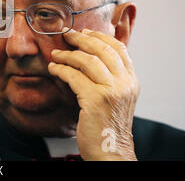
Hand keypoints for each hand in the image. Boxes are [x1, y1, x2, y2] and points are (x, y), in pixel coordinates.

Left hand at [48, 28, 139, 160]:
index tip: (85, 32)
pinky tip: (53, 69)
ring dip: (68, 55)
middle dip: (82, 39)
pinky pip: (74, 77)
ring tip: (55, 55)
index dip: (100, 36)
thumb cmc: (107, 124)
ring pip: (88, 61)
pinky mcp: (96, 100)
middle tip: (66, 35)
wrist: (110, 152)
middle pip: (102, 50)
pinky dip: (61, 70)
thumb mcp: (116, 97)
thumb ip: (108, 77)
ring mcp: (112, 91)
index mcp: (131, 80)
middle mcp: (125, 83)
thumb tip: (88, 55)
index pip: (119, 48)